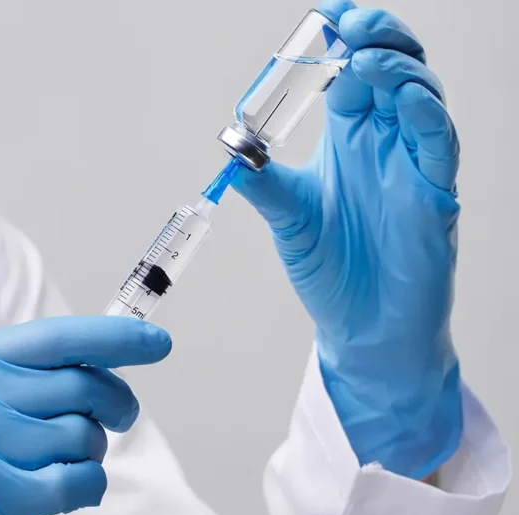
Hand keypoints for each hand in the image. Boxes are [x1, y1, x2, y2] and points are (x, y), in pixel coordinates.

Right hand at [0, 316, 171, 514]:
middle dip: (115, 401)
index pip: (50, 338)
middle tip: (120, 418)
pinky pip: (70, 481)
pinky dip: (86, 486)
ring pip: (78, 433)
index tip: (154, 342)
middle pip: (75, 383)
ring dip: (91, 451)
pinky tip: (72, 490)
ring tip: (67, 463)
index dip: (112, 337)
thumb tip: (81, 372)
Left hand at [232, 0, 461, 479]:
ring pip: (421, 96)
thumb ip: (262, 182)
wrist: (361, 329)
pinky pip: (438, 145)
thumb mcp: (286, 218)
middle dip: (375, 37)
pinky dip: (424, 116)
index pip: (351, 71)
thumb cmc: (332, 271)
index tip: (323, 16)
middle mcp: (384, 143)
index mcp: (350, 139)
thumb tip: (229, 149)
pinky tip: (402, 100)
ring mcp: (413, 165)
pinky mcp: (434, 195)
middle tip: (348, 22)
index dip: (343, 38)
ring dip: (396, 70)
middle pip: (393, 68)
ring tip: (363, 59)